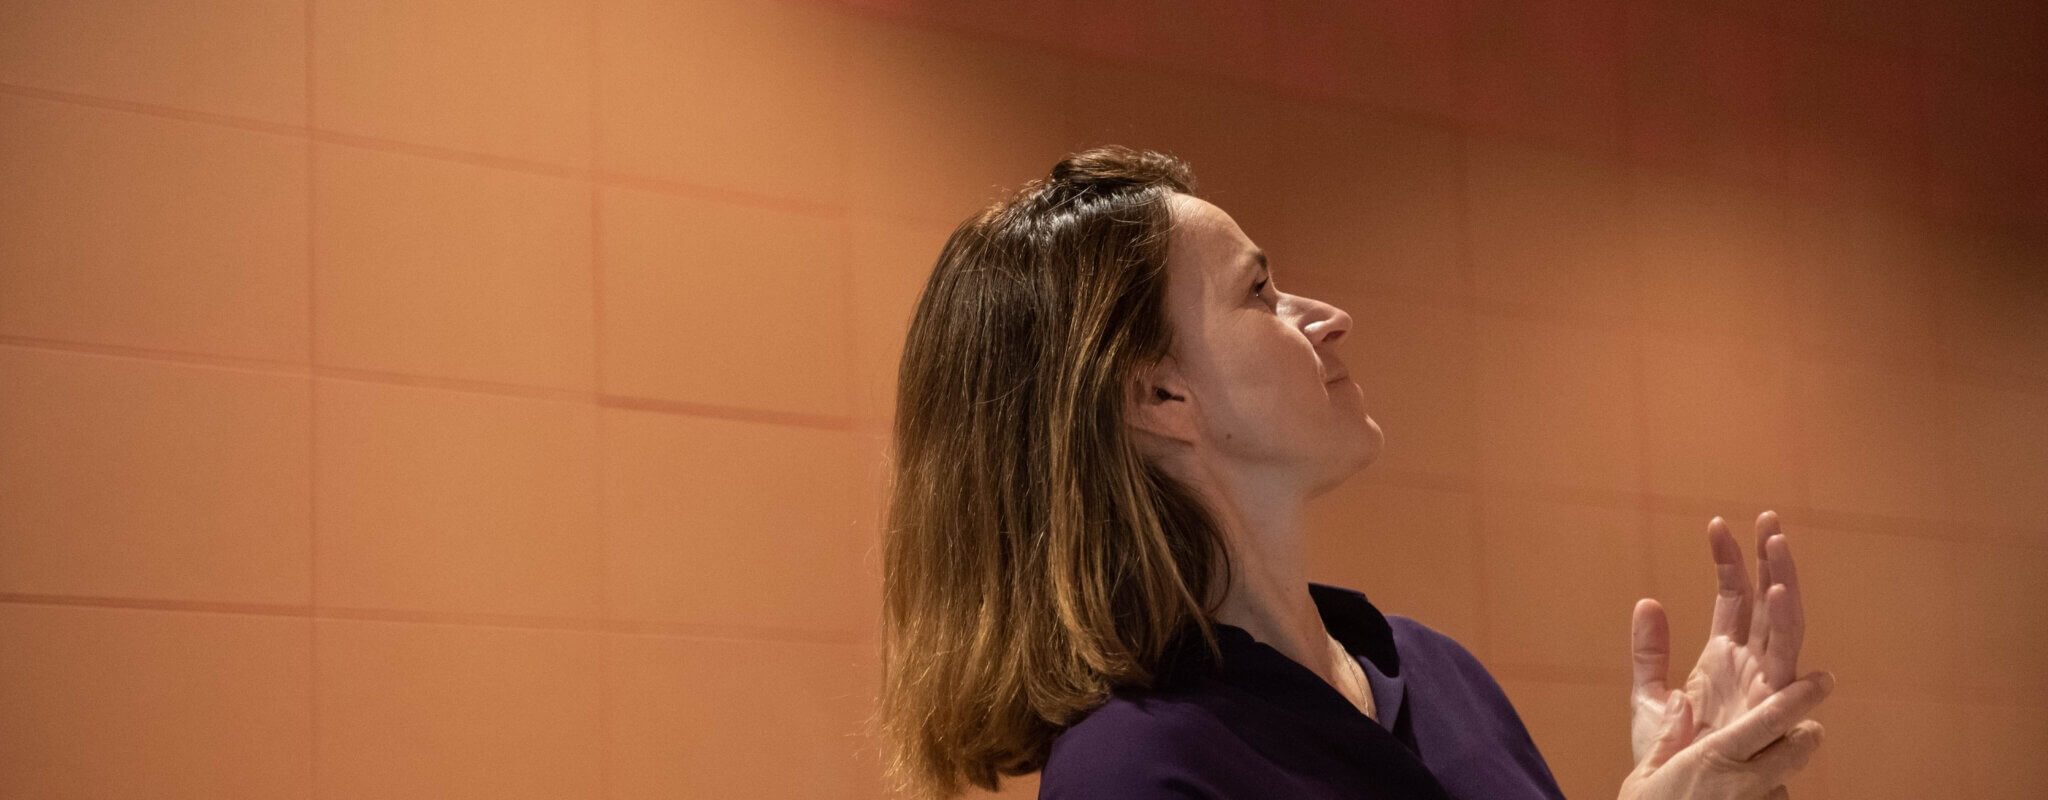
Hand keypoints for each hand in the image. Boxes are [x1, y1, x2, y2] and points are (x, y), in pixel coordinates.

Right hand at [1618, 670, 1833, 799]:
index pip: (1772, 720)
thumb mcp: (1645, 776)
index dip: (1801, 697)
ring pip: (1783, 786)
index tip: (1823, 680)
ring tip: (1747, 786)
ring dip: (1775, 781)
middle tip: (1810, 728)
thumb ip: (1668, 737)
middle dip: (1807, 735)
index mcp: (1715, 758)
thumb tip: (1682, 700)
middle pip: (1796, 750)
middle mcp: (1743, 784)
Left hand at [1630, 512, 1806, 764]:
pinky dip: (1785, 624)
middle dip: (1769, 559)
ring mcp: (1762, 683)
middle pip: (1765, 602)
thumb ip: (1649, 650)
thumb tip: (1648, 601)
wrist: (1672, 795)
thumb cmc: (1667, 757)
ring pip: (1782, 623)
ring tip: (1777, 540)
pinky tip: (1780, 591)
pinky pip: (1783, 659)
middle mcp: (1749, 666)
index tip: (1715, 523)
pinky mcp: (1768, 704)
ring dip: (1783, 580)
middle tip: (1767, 517)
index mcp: (1723, 658)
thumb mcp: (1649, 695)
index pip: (1733, 598)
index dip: (1728, 560)